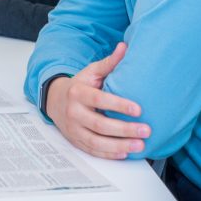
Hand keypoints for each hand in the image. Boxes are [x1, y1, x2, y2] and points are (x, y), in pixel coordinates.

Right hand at [44, 42, 150, 159]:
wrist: (54, 100)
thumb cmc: (78, 85)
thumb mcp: (91, 72)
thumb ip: (109, 63)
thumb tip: (124, 47)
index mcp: (77, 93)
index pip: (99, 100)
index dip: (118, 105)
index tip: (138, 109)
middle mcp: (74, 112)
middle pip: (100, 124)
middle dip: (124, 129)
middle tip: (145, 130)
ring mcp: (73, 128)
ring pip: (97, 141)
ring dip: (120, 145)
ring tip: (140, 145)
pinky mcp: (76, 140)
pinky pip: (93, 150)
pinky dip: (109, 154)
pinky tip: (124, 152)